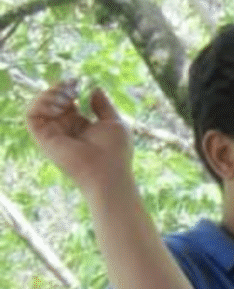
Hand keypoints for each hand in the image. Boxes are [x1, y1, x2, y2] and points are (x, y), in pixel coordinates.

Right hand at [26, 81, 133, 198]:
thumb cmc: (116, 153)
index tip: (77, 82)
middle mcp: (65, 130)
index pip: (67, 101)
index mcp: (81, 126)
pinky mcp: (44, 139)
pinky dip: (41, 104)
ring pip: (40, 105)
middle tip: (72, 88)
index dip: (69, 88)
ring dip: (50, 94)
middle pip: (52, 101)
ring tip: (67, 97)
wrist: (108, 174)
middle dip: (60, 88)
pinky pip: (32, 115)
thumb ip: (103, 105)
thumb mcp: (114, 123)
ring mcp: (54, 134)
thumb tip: (94, 88)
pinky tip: (59, 105)